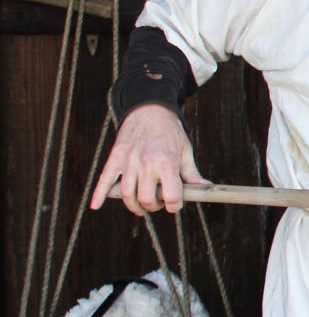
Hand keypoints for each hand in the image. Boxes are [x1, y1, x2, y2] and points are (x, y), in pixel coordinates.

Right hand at [89, 104, 206, 215]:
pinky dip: (99, 194)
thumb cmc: (170, 132)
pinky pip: (104, 179)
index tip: (175, 204)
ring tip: (141, 206)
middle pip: (146, 198)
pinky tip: (96, 205)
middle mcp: (146, 163)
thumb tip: (205, 188)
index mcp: (167, 162)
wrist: (149, 110)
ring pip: (126, 194)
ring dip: (134, 205)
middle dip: (153, 206)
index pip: (171, 196)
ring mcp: (128, 161)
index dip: (175, 206)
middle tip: (157, 203)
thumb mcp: (185, 150)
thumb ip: (191, 173)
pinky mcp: (114, 158)